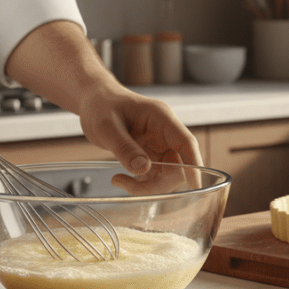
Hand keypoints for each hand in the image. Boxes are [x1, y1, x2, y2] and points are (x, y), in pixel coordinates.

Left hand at [5, 20, 199, 175]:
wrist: (94, 102)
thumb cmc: (101, 106)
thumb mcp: (107, 127)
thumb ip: (124, 147)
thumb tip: (143, 169)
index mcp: (162, 118)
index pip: (186, 143)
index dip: (194, 165)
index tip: (195, 186)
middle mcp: (165, 133)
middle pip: (178, 165)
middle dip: (159, 182)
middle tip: (130, 186)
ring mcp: (159, 145)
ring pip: (167, 175)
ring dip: (147, 186)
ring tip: (119, 180)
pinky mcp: (150, 155)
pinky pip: (153, 176)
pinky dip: (139, 184)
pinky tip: (120, 178)